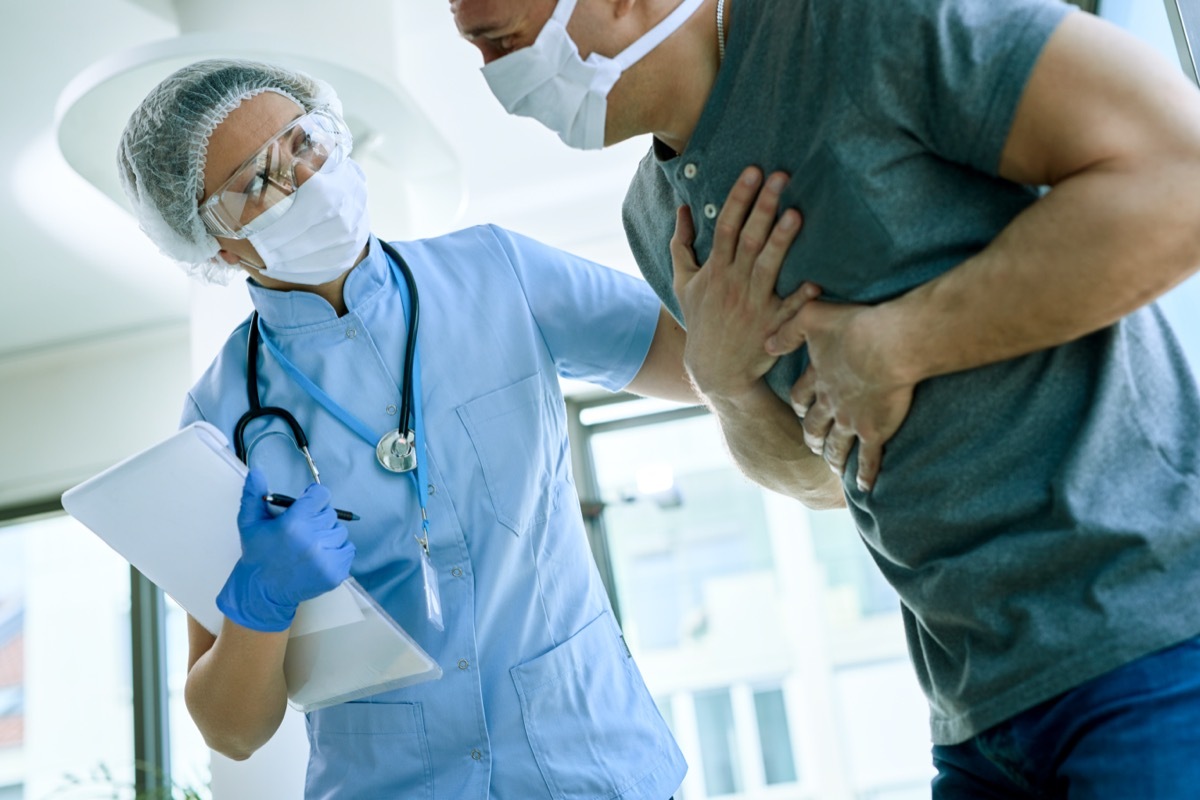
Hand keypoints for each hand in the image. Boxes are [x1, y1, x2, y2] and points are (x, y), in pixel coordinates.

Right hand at [217, 469, 355, 631]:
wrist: (262, 592)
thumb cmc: (258, 555)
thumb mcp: (250, 523)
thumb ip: (254, 494)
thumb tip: (257, 471)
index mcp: (294, 524)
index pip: (322, 495)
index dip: (313, 499)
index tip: (306, 506)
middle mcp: (312, 540)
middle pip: (331, 514)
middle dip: (318, 518)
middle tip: (302, 531)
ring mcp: (326, 558)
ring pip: (340, 532)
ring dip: (328, 535)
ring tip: (309, 545)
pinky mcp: (336, 573)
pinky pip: (348, 550)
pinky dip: (337, 551)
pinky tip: (319, 556)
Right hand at [671, 167, 816, 403]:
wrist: (714, 369)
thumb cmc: (701, 320)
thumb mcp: (683, 283)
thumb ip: (681, 245)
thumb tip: (681, 209)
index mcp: (715, 269)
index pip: (725, 226)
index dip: (739, 197)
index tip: (753, 171)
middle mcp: (733, 283)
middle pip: (749, 239)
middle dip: (763, 206)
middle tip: (781, 176)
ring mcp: (754, 305)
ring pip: (767, 267)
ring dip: (782, 241)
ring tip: (796, 213)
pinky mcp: (772, 327)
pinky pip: (789, 310)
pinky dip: (801, 298)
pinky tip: (817, 281)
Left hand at [767, 301, 914, 492]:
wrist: (891, 344)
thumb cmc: (855, 326)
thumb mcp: (812, 317)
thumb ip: (788, 330)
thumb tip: (766, 345)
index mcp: (818, 378)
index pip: (801, 396)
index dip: (799, 404)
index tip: (800, 409)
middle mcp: (830, 404)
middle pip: (815, 426)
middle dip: (812, 435)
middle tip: (812, 443)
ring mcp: (852, 421)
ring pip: (838, 445)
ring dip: (834, 457)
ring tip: (833, 465)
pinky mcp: (874, 432)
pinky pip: (868, 460)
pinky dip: (865, 476)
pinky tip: (863, 489)